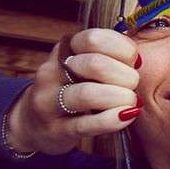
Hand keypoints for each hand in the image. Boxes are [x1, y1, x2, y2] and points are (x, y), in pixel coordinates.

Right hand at [7, 29, 141, 154]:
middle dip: (125, 76)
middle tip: (132, 87)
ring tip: (130, 102)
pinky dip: (111, 120)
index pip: (94, 38)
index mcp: (64, 51)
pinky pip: (86, 124)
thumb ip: (109, 58)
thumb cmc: (71, 90)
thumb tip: (137, 61)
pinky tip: (126, 116)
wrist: (32, 124)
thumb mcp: (84, 68)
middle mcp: (52, 72)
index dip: (122, 49)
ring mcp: (49, 101)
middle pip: (95, 64)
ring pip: (88, 94)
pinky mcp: (56, 129)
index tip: (133, 62)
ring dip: (120, 97)